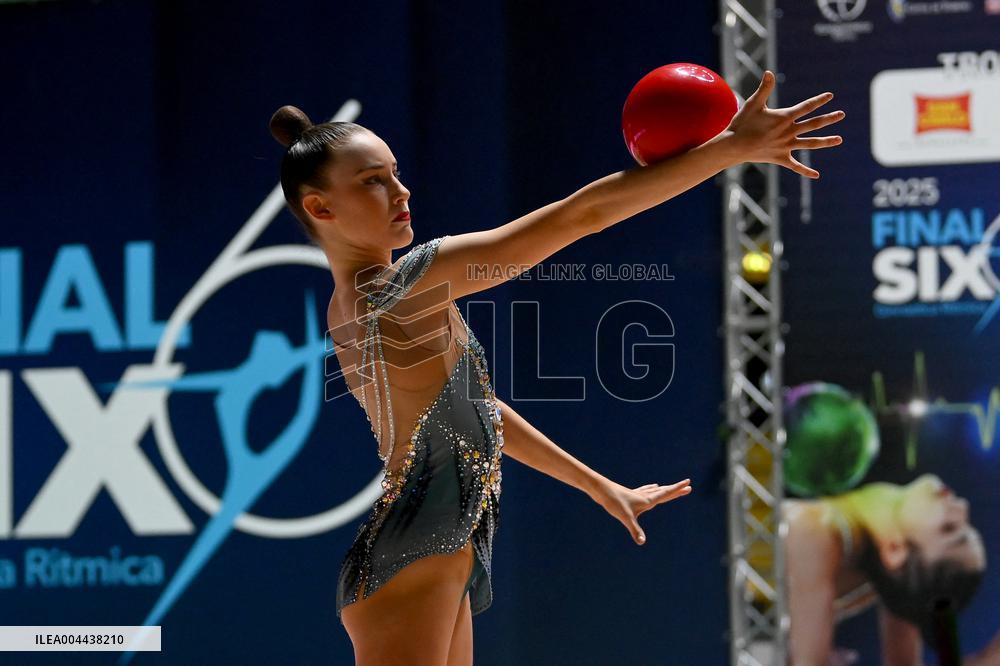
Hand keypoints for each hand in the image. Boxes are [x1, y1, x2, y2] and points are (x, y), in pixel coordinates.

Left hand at [592, 478, 691, 544]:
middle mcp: (644, 496)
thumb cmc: (614, 502)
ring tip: (671, 487)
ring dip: (665, 489)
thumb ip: (635, 530)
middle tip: (687, 487)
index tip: (688, 484)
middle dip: (675, 490)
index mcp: (647, 500)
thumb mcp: (625, 518)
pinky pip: (645, 490)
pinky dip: (651, 489)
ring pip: (655, 491)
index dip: (677, 489)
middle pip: (663, 492)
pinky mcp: (630, 494)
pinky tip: (651, 487)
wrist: (601, 490)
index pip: (666, 493)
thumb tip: (641, 541)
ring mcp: (637, 494)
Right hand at [722, 70, 844, 178]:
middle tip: (842, 114)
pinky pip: (795, 166)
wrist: (734, 146)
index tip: (830, 96)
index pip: (806, 107)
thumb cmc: (742, 124)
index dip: (819, 101)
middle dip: (829, 118)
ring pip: (810, 144)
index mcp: (784, 118)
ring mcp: (786, 146)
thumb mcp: (753, 104)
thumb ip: (764, 89)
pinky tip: (816, 175)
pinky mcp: (780, 158)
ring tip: (839, 139)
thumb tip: (769, 72)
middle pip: (813, 124)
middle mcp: (788, 132)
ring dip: (825, 141)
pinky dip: (805, 171)